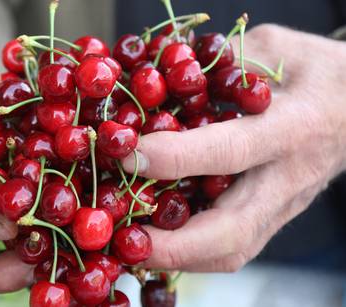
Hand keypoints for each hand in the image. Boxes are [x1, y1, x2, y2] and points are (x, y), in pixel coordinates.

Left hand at [122, 24, 345, 271]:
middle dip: (174, 245)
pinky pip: (232, 247)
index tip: (129, 156)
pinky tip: (158, 239)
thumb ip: (222, 62)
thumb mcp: (275, 47)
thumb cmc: (317, 73)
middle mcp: (286, 179)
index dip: (175, 159)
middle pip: (232, 231)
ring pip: (232, 251)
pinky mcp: (273, 219)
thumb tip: (164, 80)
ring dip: (177, 256)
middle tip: (125, 239)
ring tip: (132, 245)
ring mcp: (282, 207)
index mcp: (291, 128)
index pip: (229, 152)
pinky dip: (190, 251)